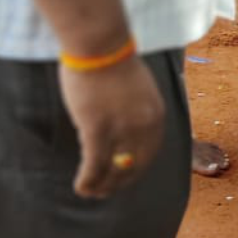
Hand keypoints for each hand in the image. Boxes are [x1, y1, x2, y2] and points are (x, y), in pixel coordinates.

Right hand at [59, 57, 164, 198]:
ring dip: (103, 185)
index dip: (137, 168)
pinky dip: (89, 179)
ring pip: (114, 168)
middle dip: (122, 181)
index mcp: (156, 114)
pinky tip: (81, 187)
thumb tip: (126, 127)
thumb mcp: (136, 88)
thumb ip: (135, 109)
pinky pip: (95, 163)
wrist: (100, 44)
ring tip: (92, 193)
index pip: (150, 150)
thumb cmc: (112, 60)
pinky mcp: (97, 128)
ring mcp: (122, 128)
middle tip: (109, 191)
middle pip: (136, 164)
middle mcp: (144, 126)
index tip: (126, 175)